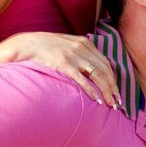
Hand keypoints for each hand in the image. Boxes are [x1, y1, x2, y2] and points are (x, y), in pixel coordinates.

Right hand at [0, 32, 121, 108]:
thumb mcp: (67, 44)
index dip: (113, 78)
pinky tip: (97, 99)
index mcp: (85, 43)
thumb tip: (90, 66)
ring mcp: (73, 56)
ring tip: (110, 103)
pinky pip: (82, 79)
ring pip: (97, 75)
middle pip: (105, 69)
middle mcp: (82, 48)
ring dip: (106, 90)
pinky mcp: (64, 64)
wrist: (27, 44)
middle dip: (113, 87)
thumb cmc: (46, 46)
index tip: (116, 91)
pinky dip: (91, 90)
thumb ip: (80, 51)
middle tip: (118, 101)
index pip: (105, 62)